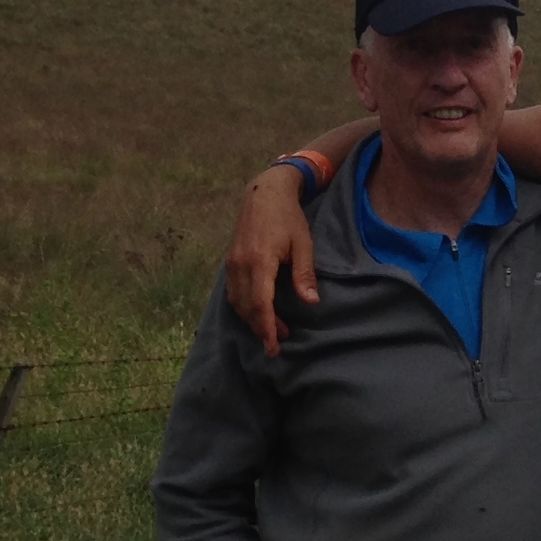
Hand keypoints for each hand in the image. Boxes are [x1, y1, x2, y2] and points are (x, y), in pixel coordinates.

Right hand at [232, 168, 320, 356]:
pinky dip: (244, 307)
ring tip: (273, 329)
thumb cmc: (288, 218)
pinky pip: (233, 291)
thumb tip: (310, 302)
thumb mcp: (303, 245)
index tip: (273, 346)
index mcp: (259, 261)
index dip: (266, 328)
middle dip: (261, 328)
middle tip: (278, 343)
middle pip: (246, 307)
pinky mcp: (230, 261)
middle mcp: (240, 265)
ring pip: (237, 302)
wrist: (264, 194)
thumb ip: (304, 274)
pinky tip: (258, 312)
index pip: (260, 304)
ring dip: (252, 319)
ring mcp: (232, 263)